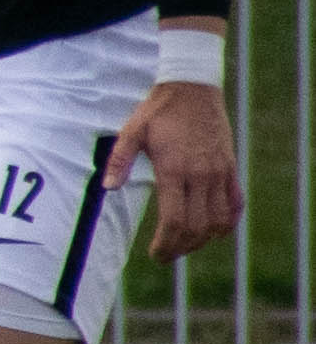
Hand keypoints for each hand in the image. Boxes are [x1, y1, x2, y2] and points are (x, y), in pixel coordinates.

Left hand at [110, 67, 241, 264]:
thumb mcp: (131, 132)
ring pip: (219, 220)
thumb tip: (108, 188)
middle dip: (181, 248)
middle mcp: (201, 175)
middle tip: (166, 255)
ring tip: (185, 245)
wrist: (192, 88)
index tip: (155, 254)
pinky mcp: (230, 167)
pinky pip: (236, 203)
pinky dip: (227, 221)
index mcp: (174, 170)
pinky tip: (214, 229)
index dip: (166, 244)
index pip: (175, 221)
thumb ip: (118, 160)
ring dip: (203, 239)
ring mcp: (220, 172)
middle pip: (198, 227)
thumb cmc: (157, 111)